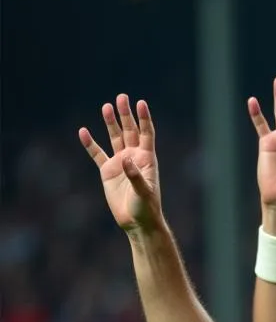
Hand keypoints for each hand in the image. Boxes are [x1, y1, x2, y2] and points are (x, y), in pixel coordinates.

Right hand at [79, 95, 162, 233]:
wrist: (137, 223)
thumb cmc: (146, 209)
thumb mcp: (144, 193)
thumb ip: (136, 176)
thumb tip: (125, 160)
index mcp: (147, 160)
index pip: (147, 134)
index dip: (144, 119)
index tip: (141, 103)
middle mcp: (134, 158)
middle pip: (130, 131)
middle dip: (126, 115)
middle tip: (121, 97)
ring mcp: (120, 163)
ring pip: (115, 138)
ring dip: (111, 123)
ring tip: (106, 107)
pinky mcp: (108, 172)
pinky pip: (97, 154)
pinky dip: (90, 144)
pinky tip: (83, 132)